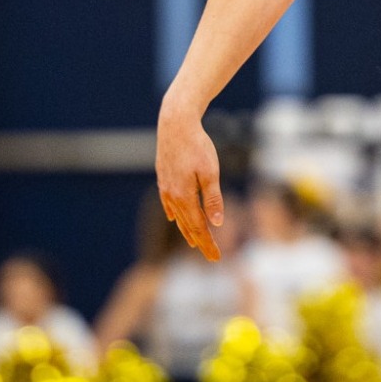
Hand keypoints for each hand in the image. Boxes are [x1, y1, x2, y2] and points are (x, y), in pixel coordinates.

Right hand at [155, 109, 224, 261]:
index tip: (217, 258)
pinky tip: (175, 219)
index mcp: (184, 197)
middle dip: (201, 242)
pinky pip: (168, 203)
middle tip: (212, 257)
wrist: (175, 124)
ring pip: (178, 216)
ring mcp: (166, 187)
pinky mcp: (163, 177)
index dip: (208, 243)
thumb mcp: (210, 171)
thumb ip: (213, 198)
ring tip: (195, 243)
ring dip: (188, 231)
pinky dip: (174, 214)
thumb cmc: (196, 145)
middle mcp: (172, 196)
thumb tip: (217, 223)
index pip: (199, 227)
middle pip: (188, 225)